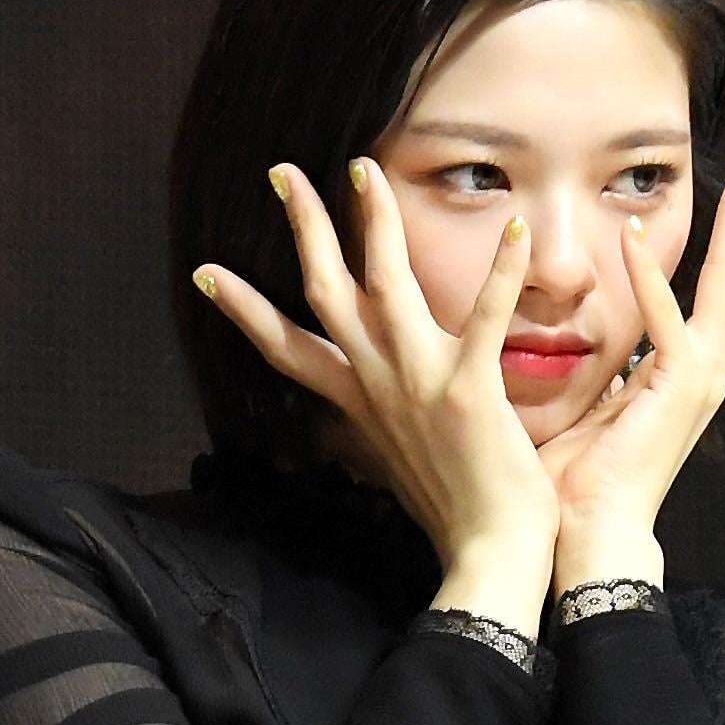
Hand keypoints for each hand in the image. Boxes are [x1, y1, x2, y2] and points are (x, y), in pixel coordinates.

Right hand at [193, 162, 559, 609]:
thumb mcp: (398, 461)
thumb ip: (382, 422)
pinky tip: (519, 230)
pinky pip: (485, 317)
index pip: (285, 349)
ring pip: (384, 283)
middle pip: (323, 290)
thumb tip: (371, 413)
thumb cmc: (452, 513)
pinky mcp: (468, 389)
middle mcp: (376, 384)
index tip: (206, 273)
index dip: (244, 311)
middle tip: (284, 172)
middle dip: (303, 227)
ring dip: (374, 221)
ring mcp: (417, 383)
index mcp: (359, 402)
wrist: (486, 556)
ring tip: (367, 168)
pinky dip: (503, 273)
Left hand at [539, 158, 724, 576]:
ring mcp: (699, 378)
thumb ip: (610, 374)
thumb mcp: (600, 409)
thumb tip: (598, 353)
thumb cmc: (585, 484)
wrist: (592, 535)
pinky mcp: (674, 387)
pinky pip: (662, 321)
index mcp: (691, 375)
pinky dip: (647, 275)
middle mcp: (708, 371)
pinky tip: (633, 232)